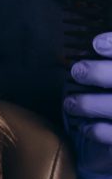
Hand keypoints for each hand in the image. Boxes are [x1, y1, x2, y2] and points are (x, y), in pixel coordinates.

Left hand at [63, 32, 111, 178]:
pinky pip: (111, 135)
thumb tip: (93, 44)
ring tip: (71, 103)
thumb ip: (107, 68)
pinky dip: (96, 130)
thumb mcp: (111, 84)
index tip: (96, 44)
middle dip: (99, 73)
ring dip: (89, 103)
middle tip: (78, 71)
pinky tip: (84, 127)